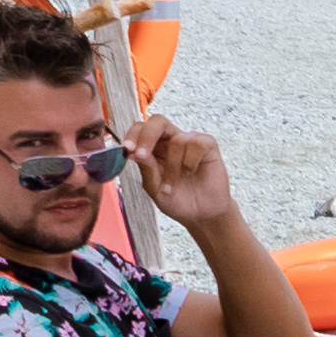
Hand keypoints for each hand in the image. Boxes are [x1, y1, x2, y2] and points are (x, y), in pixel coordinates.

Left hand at [126, 109, 242, 239]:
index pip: (141, 129)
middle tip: (142, 155)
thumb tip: (134, 152)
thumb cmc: (177, 200)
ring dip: (172, 167)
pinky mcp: (208, 146)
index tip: (127, 149)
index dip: (133, 135)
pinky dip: (191, 162)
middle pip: (157, 121)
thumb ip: (146, 168)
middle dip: (147, 136)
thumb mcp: (154, 188)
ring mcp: (190, 142)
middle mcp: (171, 141)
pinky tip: (192, 172)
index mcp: (154, 148)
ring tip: (172, 185)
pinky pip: (196, 144)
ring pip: (177, 141)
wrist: (201, 215)